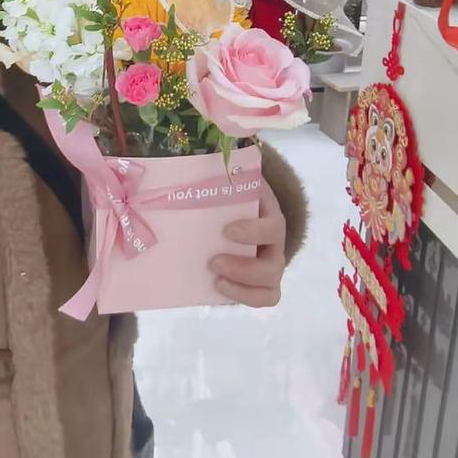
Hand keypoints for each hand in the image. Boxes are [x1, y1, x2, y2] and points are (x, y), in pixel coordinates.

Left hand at [210, 176, 286, 307]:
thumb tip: (183, 159)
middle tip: (213, 261)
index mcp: (269, 214)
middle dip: (244, 268)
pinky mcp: (263, 281)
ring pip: (271, 285)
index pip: (273, 226)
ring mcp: (271, 264)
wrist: (246, 207)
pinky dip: (243, 297)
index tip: (227, 230)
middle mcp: (275, 243)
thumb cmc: (232, 193)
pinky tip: (218, 288)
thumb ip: (216, 173)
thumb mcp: (230, 181)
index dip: (254, 232)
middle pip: (274, 262)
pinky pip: (263, 297)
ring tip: (215, 279)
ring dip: (243, 286)